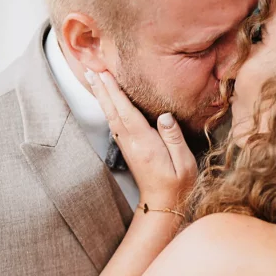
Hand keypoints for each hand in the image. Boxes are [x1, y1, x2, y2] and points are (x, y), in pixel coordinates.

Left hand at [85, 70, 197, 207]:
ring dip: (102, 98)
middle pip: (114, 112)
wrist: (163, 205)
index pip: (127, 113)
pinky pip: (115, 124)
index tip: (105, 74)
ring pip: (111, 117)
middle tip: (91, 70)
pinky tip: (106, 102)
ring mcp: (128, 147)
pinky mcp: (128, 150)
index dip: (115, 93)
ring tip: (93, 80)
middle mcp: (132, 144)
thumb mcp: (184, 161)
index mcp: (145, 144)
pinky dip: (108, 109)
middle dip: (102, 90)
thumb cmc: (177, 184)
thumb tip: (165, 115)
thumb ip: (174, 138)